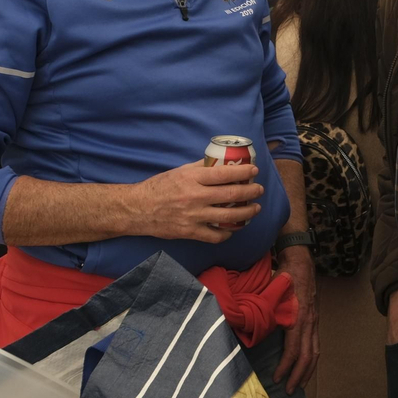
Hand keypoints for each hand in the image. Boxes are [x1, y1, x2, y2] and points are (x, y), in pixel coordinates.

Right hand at [126, 160, 262, 242]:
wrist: (138, 209)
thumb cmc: (159, 187)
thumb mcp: (179, 171)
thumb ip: (200, 167)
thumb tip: (221, 162)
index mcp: (192, 179)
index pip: (224, 174)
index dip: (243, 172)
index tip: (254, 170)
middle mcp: (195, 197)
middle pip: (231, 194)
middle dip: (250, 191)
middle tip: (259, 189)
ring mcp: (193, 216)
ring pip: (228, 216)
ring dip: (246, 212)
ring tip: (255, 208)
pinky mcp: (190, 232)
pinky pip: (215, 235)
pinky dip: (227, 233)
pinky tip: (233, 228)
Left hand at [273, 247, 317, 393]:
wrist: (300, 261)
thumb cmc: (283, 276)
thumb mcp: (271, 293)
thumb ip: (265, 311)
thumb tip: (250, 329)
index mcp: (298, 317)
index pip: (294, 349)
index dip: (285, 366)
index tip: (276, 378)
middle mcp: (309, 322)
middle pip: (308, 356)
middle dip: (299, 375)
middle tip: (288, 390)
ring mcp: (314, 321)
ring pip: (315, 352)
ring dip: (308, 371)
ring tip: (299, 385)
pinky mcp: (314, 320)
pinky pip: (316, 345)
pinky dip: (311, 360)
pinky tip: (305, 368)